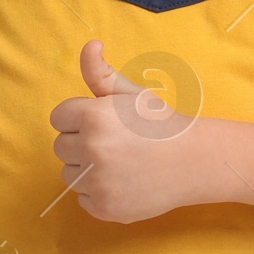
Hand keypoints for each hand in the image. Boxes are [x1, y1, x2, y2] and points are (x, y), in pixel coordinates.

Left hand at [49, 39, 215, 223]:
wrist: (194, 161)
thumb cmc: (160, 124)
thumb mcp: (131, 93)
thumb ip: (101, 72)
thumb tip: (89, 44)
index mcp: (93, 117)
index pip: (58, 118)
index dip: (79, 118)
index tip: (102, 122)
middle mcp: (91, 150)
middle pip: (60, 147)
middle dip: (81, 143)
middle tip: (114, 143)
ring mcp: (97, 182)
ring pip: (69, 175)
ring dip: (86, 170)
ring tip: (119, 163)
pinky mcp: (104, 208)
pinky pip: (83, 199)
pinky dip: (98, 193)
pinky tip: (123, 182)